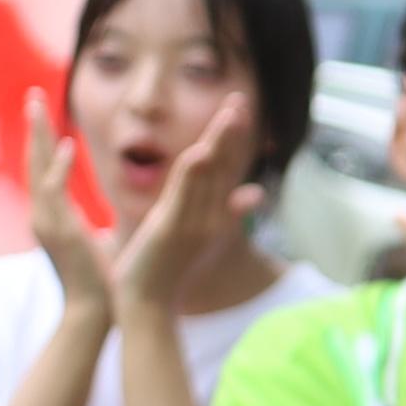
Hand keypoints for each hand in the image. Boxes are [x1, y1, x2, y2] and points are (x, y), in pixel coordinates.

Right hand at [16, 91, 109, 312]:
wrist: (92, 315)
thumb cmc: (97, 285)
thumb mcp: (92, 248)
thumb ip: (92, 232)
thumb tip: (105, 228)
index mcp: (50, 218)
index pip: (42, 171)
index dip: (42, 143)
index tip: (44, 115)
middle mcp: (42, 217)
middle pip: (32, 162)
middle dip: (32, 128)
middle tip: (33, 94)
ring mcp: (46, 224)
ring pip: (37, 170)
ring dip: (37, 135)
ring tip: (37, 104)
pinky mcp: (59, 232)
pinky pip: (55, 193)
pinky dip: (58, 169)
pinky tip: (66, 145)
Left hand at [105, 85, 254, 318]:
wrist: (149, 307)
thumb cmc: (167, 272)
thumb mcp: (201, 239)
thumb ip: (227, 212)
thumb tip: (257, 193)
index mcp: (215, 218)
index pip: (229, 170)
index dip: (235, 139)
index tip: (238, 109)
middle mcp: (210, 218)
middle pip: (225, 166)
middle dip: (233, 131)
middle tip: (240, 99)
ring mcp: (194, 224)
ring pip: (210, 173)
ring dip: (221, 140)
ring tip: (230, 111)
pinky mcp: (172, 230)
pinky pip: (185, 194)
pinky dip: (195, 170)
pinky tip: (202, 148)